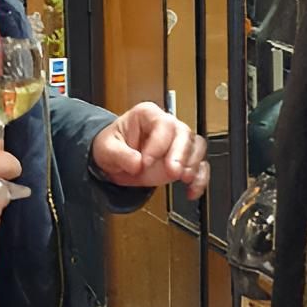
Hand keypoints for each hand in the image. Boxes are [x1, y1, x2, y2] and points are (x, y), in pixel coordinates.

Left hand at [91, 102, 209, 198]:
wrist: (115, 161)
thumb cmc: (112, 146)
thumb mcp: (107, 149)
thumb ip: (120, 155)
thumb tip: (137, 162)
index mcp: (147, 115)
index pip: (163, 124)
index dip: (158, 144)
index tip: (146, 162)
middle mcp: (166, 126)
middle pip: (184, 134)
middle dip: (181, 154)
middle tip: (173, 172)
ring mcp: (177, 143)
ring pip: (196, 147)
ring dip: (193, 165)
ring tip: (184, 179)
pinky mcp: (182, 160)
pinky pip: (199, 166)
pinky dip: (199, 179)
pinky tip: (191, 191)